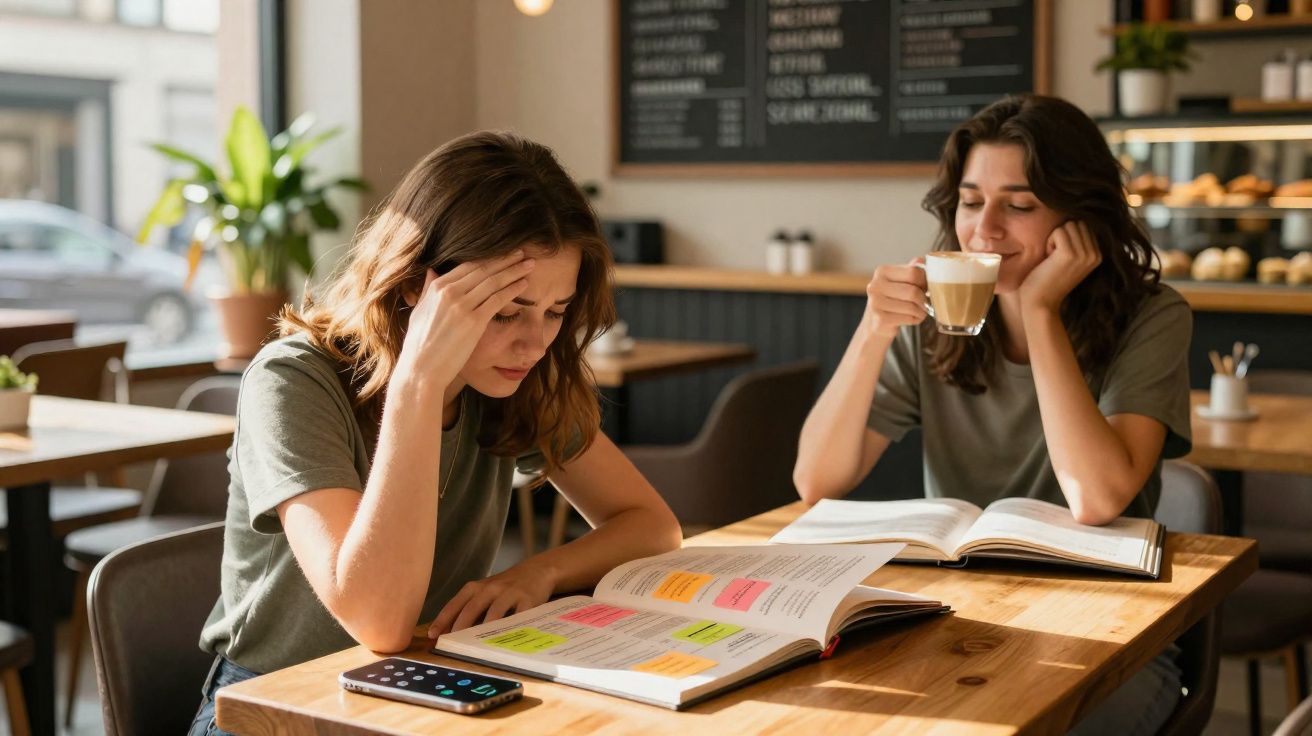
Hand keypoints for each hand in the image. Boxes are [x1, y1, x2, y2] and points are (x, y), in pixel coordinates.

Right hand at [394, 250, 533, 390]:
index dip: (489, 257)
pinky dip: (512, 290)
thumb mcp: (419, 311)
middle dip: (505, 260)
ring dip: (514, 271)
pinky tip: (524, 284)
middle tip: (522, 252)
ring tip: (529, 264)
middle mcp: (449, 292)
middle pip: (484, 269)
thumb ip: (427, 290)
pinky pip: (497, 300)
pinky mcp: (473, 322)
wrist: (421, 369)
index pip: (468, 265)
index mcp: (437, 287)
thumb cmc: (419, 344)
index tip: (503, 253)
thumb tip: (431, 271)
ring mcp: (462, 306)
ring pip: (493, 282)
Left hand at [427, 562, 557, 636]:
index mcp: (475, 587)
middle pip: (472, 609)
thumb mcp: (484, 592)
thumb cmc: (504, 587)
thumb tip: (447, 633)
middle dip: (460, 628)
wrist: (537, 570)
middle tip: (453, 644)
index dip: (443, 620)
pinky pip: (518, 616)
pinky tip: (506, 641)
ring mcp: (509, 593)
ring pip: (494, 613)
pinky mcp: (528, 599)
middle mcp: (490, 588)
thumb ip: (469, 608)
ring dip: (484, 630)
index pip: (455, 604)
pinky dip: (511, 629)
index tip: (433, 635)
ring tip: (477, 646)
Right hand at [863, 258, 927, 339]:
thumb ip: (912, 270)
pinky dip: (916, 319)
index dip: (926, 281)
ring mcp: (876, 303)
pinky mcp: (880, 320)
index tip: (926, 287)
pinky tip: (912, 318)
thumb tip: (925, 259)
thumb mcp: (900, 281)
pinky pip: (908, 318)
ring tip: (920, 311)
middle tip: (926, 302)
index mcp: (882, 271)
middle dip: (924, 299)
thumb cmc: (892, 299)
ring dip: (921, 311)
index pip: (913, 272)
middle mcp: (876, 286)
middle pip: (913, 291)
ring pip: (912, 306)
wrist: (875, 323)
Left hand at [1018, 221, 1101, 313]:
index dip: (1067, 236)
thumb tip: (1075, 219)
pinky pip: (1058, 231)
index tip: (1061, 257)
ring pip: (1068, 225)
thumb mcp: (1069, 261)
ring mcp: (1084, 254)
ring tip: (1052, 259)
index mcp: (1098, 255)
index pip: (1084, 225)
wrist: (1041, 303)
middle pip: (1077, 223)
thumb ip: (1077, 243)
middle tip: (1055, 257)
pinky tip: (1048, 259)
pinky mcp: (1070, 253)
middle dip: (1061, 235)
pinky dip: (1049, 242)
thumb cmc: (1048, 280)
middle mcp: (1095, 254)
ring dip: (1055, 238)